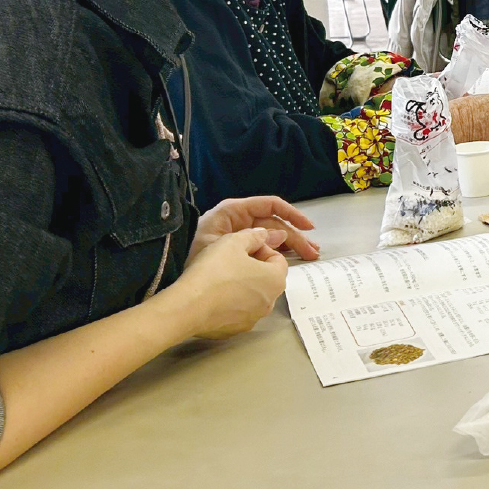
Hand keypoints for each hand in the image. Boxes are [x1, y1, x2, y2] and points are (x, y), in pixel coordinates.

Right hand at [164, 228, 289, 339]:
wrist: (188, 306)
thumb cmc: (214, 271)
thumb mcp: (234, 242)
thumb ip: (254, 236)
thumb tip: (265, 234)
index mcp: (276, 280)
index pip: (278, 259)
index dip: (260, 249)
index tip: (242, 248)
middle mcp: (269, 303)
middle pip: (266, 278)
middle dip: (252, 267)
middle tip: (230, 260)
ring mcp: (253, 319)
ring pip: (252, 296)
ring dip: (242, 286)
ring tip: (220, 278)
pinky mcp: (235, 330)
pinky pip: (237, 312)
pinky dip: (230, 304)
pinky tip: (213, 296)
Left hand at [193, 195, 319, 262]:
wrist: (176, 283)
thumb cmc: (193, 256)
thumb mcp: (223, 244)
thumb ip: (254, 238)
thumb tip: (281, 236)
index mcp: (233, 212)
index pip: (270, 205)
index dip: (291, 214)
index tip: (308, 227)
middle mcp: (239, 221)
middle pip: (274, 224)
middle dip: (295, 236)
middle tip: (313, 252)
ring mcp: (239, 237)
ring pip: (272, 238)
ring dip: (291, 246)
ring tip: (310, 256)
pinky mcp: (238, 253)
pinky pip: (263, 249)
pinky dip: (278, 254)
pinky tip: (291, 260)